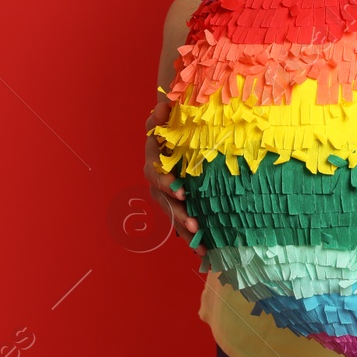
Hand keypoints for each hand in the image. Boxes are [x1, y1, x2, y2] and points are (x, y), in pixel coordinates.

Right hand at [143, 95, 200, 250]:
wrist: (174, 127)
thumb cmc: (173, 121)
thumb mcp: (166, 115)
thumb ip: (162, 114)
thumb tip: (162, 106)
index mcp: (154, 156)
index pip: (155, 171)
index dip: (165, 182)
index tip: (180, 191)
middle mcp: (155, 176)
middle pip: (163, 199)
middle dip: (177, 212)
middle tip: (192, 222)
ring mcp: (163, 191)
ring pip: (170, 212)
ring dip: (183, 227)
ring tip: (199, 242)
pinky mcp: (174, 200)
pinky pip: (179, 220)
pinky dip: (190, 235)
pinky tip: (203, 250)